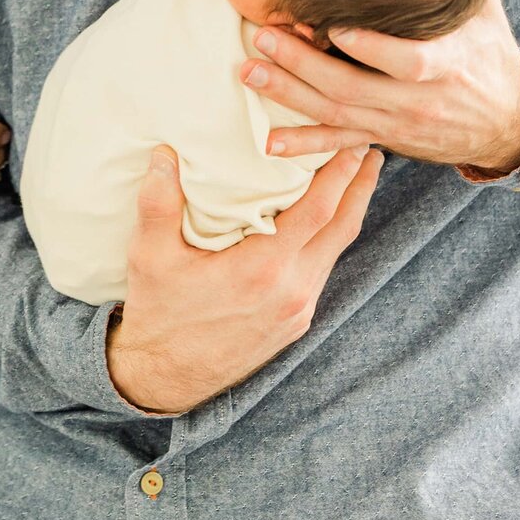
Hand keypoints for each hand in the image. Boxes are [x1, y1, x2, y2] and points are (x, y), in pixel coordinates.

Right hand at [106, 145, 382, 412]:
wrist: (165, 378)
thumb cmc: (159, 314)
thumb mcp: (150, 255)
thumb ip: (158, 201)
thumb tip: (164, 153)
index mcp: (263, 269)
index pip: (317, 210)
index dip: (340, 173)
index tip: (353, 142)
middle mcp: (291, 290)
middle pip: (341, 228)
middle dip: (359, 186)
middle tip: (370, 148)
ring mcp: (297, 310)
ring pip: (336, 250)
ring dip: (349, 211)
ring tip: (354, 178)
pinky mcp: (295, 322)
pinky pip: (322, 269)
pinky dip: (330, 237)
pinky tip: (324, 222)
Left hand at [246, 0, 519, 174]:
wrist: (508, 121)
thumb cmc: (490, 55)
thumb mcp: (485, 13)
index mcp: (447, 64)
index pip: (410, 62)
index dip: (373, 49)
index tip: (336, 28)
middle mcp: (418, 100)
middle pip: (354, 88)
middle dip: (303, 63)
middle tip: (264, 35)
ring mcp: (397, 123)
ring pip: (337, 113)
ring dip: (289, 94)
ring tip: (250, 72)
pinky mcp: (385, 138)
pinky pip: (340, 144)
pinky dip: (305, 144)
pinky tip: (270, 141)